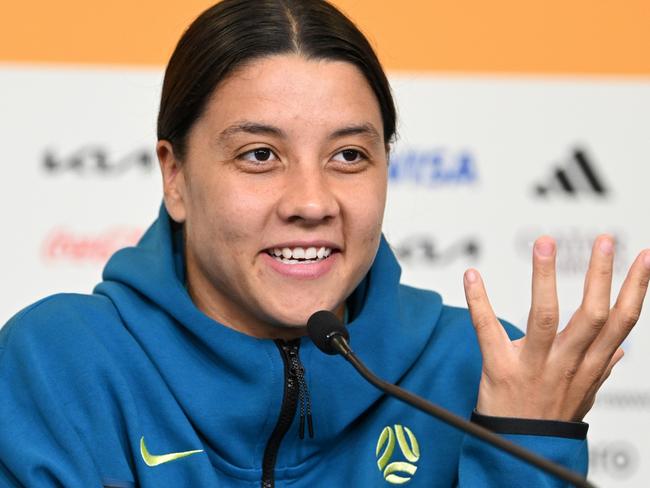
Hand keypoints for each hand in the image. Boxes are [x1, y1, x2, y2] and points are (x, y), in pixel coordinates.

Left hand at [463, 235, 649, 421]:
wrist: (519, 454)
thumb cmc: (548, 419)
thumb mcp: (583, 397)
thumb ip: (600, 370)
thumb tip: (620, 350)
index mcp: (588, 367)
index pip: (621, 323)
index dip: (636, 289)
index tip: (645, 257)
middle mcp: (566, 364)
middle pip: (591, 316)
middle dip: (601, 276)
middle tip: (607, 240)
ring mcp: (533, 366)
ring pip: (544, 317)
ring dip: (545, 278)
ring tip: (545, 243)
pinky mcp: (499, 368)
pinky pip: (487, 330)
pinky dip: (478, 301)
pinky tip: (472, 275)